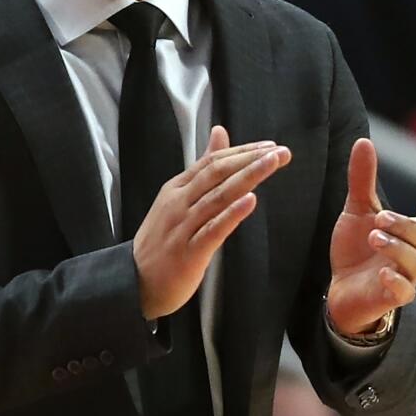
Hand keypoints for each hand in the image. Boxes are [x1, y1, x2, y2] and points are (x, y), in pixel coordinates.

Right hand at [133, 125, 290, 319]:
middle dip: (250, 159)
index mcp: (177, 189)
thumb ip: (202, 168)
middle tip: (281, 152)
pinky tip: (250, 201)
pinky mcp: (189, 253)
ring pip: (218, 196)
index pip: (212, 162)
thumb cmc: (162, 240)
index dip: (241, 152)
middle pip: (217, 173)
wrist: (135, 282)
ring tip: (271, 164)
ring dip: (248, 177)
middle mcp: (179, 203)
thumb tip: (219, 133)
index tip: (269, 146)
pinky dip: (232, 214)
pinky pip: (213, 230)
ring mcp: (183, 226)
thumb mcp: (178, 199)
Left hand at [325, 138, 415, 335]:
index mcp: (413, 236)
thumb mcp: (357, 209)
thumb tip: (363, 141)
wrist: (340, 287)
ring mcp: (405, 278)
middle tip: (379, 218)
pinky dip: (397, 281)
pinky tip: (383, 272)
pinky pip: (404, 293)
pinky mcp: (390, 297)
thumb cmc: (356, 248)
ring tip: (373, 236)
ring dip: (397, 248)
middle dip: (405, 227)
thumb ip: (363, 179)